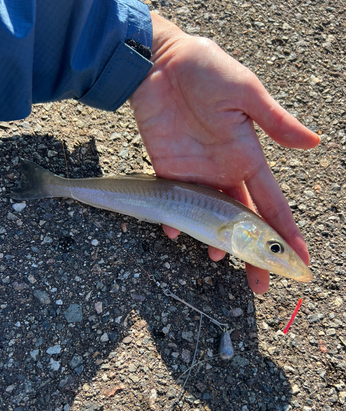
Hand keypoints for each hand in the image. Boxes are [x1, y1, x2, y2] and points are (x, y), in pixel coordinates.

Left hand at [130, 13, 319, 293]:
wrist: (158, 62)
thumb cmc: (206, 69)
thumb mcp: (245, 93)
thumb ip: (274, 122)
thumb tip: (313, 143)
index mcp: (247, 157)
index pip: (272, 205)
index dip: (285, 234)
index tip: (298, 261)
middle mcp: (224, 172)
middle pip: (243, 222)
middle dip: (253, 254)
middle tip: (260, 285)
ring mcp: (195, 175)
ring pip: (209, 219)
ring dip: (215, 242)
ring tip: (218, 260)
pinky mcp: (167, 171)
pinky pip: (173, 204)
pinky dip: (172, 221)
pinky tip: (174, 233)